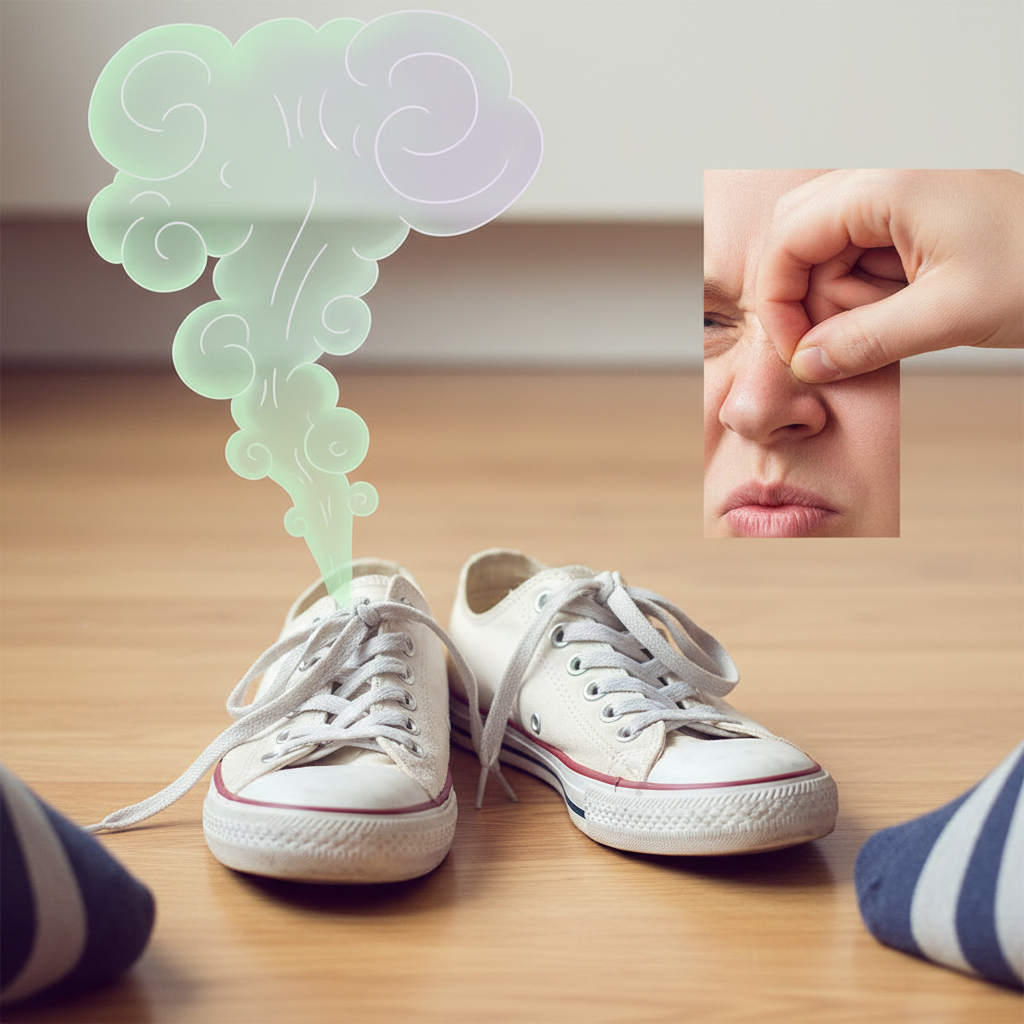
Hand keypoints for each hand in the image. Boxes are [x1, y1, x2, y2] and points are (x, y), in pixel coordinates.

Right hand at [755, 169, 1023, 381]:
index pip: (787, 240)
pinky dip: (864, 299)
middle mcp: (883, 187)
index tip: (795, 352)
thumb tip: (806, 363)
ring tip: (894, 325)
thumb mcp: (949, 314)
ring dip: (840, 302)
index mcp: (885, 189)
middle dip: (802, 298)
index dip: (777, 301)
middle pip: (795, 241)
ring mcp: (896, 205)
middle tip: (828, 343)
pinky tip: (901, 317)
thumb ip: (866, 341)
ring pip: (824, 255)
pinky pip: (858, 262)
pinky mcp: (910, 228)